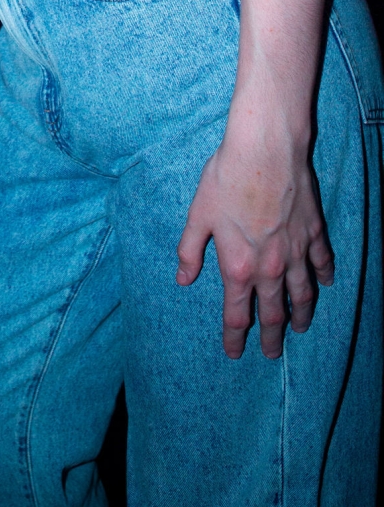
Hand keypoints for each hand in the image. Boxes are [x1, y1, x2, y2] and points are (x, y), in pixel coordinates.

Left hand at [177, 128, 333, 359]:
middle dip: (271, 338)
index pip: (237, 315)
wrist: (265, 151)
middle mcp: (271, 267)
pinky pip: (322, 263)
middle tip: (271, 354)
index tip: (234, 353)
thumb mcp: (198, 215)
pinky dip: (323, 277)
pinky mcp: (314, 233)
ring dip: (301, 315)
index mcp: (239, 267)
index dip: (234, 337)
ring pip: (302, 295)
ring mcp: (297, 252)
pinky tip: (324, 284)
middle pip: (273, 314)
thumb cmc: (226, 179)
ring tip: (301, 329)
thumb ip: (190, 251)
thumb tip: (183, 280)